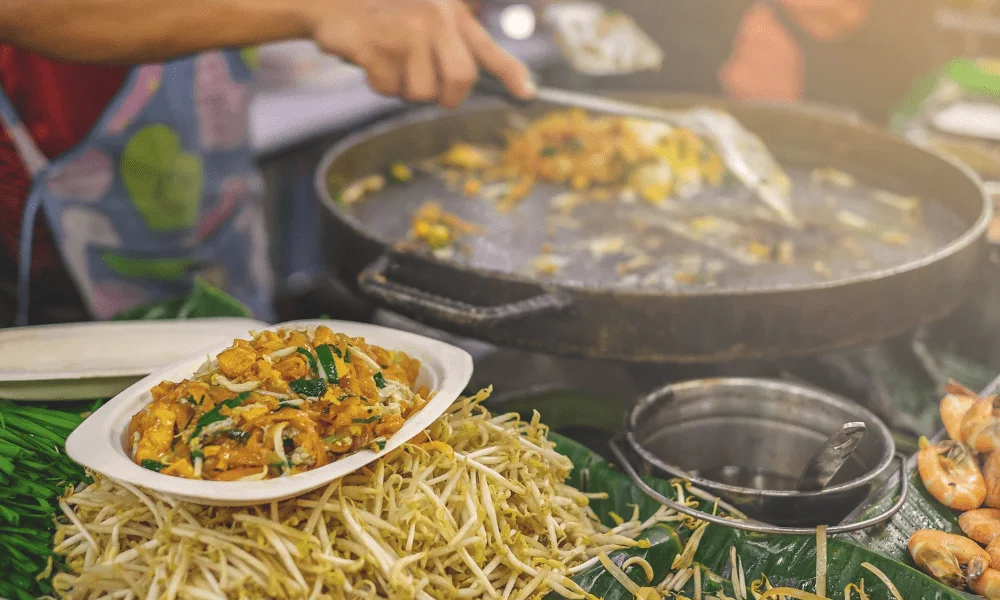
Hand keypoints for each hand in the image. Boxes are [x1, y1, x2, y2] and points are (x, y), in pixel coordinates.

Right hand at [310, 0, 534, 107]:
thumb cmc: (377, 10)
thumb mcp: (422, 13)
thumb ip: (447, 42)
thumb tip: (462, 86)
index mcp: (449, 11)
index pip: (487, 48)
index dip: (511, 74)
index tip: (528, 95)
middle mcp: (435, 17)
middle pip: (460, 80)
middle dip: (446, 97)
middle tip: (434, 95)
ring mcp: (408, 31)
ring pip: (421, 92)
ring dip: (404, 88)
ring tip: (388, 61)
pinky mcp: (381, 46)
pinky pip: (389, 89)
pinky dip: (377, 83)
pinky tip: (368, 58)